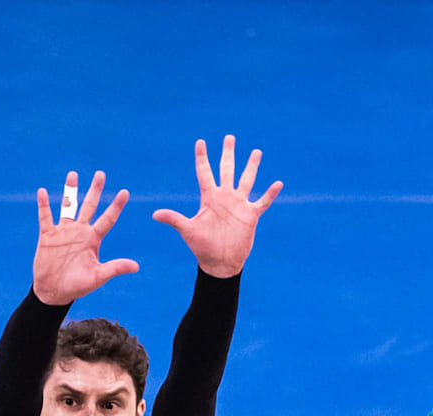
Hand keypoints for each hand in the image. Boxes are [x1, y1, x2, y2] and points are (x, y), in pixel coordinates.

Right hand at [32, 171, 137, 305]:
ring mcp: (63, 232)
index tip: (125, 192)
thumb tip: (136, 267)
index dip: (116, 206)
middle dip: (95, 190)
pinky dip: (43, 205)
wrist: (54, 291)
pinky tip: (42, 192)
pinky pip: (45, 217)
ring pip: (67, 206)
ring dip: (70, 191)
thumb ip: (115, 268)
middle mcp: (80, 231)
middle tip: (100, 174)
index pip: (108, 219)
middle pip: (89, 206)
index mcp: (93, 239)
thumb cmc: (78, 286)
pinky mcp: (47, 236)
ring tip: (73, 174)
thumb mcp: (98, 277)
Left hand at [152, 135, 282, 278]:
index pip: (205, 172)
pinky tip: (278, 183)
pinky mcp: (250, 216)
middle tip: (229, 137)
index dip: (202, 157)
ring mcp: (239, 205)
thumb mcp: (188, 231)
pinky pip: (263, 202)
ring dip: (251, 166)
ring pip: (246, 180)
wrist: (220, 262)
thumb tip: (154, 214)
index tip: (200, 142)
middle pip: (227, 170)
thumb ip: (174, 219)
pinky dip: (270, 194)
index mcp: (209, 198)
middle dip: (228, 154)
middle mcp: (225, 197)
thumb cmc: (202, 247)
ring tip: (256, 151)